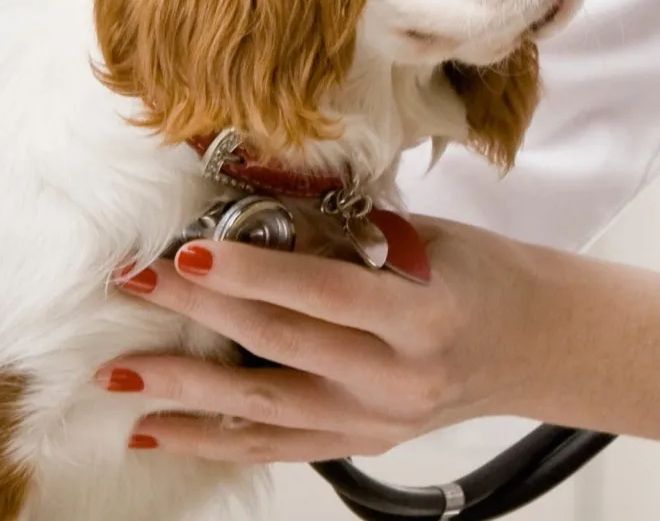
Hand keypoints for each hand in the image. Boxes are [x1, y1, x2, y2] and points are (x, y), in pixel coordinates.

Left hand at [104, 213, 659, 463]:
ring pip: (264, 411)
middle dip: (201, 313)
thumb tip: (248, 213)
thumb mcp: (426, 238)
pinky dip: (210, 440)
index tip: (193, 250)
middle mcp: (398, 379)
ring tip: (121, 370)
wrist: (538, 344)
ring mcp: (377, 420)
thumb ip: (344, 236)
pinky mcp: (361, 442)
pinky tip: (153, 430)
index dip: (255, 272)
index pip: (326, 292)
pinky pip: (274, 447)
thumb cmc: (484, 276)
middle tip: (137, 283)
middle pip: (281, 348)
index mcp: (425, 316)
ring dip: (184, 389)